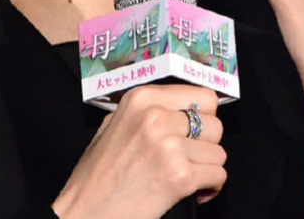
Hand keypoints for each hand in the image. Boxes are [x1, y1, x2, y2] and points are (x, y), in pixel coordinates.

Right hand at [52, 85, 225, 218]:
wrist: (85, 212)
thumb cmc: (97, 175)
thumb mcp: (114, 125)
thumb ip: (147, 111)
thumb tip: (182, 107)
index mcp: (141, 99)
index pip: (203, 96)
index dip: (204, 117)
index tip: (198, 130)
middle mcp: (156, 117)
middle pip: (215, 125)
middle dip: (205, 145)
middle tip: (188, 158)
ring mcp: (169, 147)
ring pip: (218, 153)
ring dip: (206, 168)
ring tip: (184, 175)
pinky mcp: (180, 177)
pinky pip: (218, 176)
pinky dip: (209, 187)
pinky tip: (191, 190)